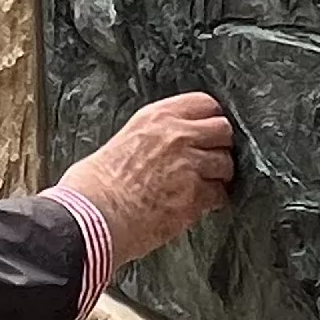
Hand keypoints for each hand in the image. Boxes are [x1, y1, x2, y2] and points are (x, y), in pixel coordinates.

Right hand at [55, 93, 237, 269]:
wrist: (93, 215)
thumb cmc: (96, 184)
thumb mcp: (124, 139)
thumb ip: (155, 135)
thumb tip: (171, 141)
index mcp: (158, 116)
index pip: (205, 103)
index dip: (210, 119)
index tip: (209, 132)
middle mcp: (178, 135)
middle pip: (223, 130)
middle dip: (220, 146)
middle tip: (209, 160)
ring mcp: (190, 165)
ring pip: (226, 163)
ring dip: (218, 176)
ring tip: (202, 186)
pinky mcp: (196, 196)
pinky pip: (220, 195)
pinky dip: (212, 201)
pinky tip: (197, 205)